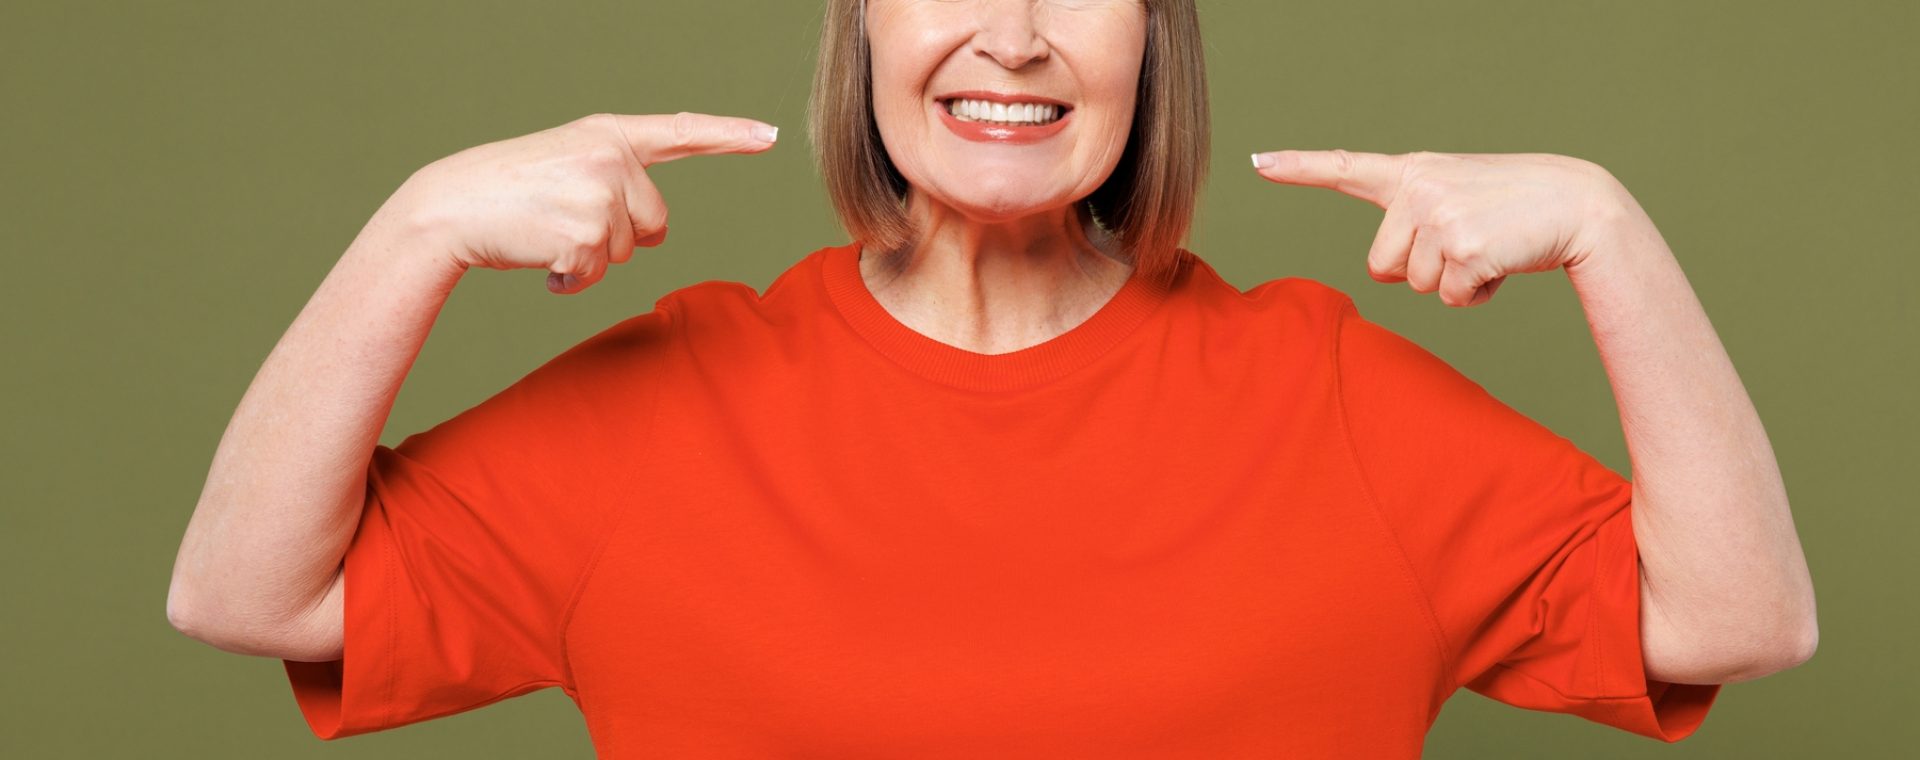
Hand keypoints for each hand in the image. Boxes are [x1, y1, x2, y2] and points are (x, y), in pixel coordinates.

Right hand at [391, 112, 778, 293]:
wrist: (449, 207)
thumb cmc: (507, 193)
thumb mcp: (568, 166)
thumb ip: (618, 183)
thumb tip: (657, 234)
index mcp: (608, 134)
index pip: (681, 133)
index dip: (729, 136)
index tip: (769, 136)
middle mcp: (611, 157)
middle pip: (656, 222)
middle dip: (619, 237)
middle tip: (563, 222)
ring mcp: (600, 194)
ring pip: (627, 252)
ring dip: (590, 258)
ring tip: (546, 234)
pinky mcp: (587, 232)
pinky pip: (599, 274)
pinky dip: (572, 278)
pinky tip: (541, 257)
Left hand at [1252, 150, 1631, 306]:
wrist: (1578, 205)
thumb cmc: (1513, 209)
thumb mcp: (1454, 196)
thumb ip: (1413, 218)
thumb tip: (1386, 270)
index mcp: (1412, 173)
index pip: (1345, 167)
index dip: (1299, 168)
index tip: (1259, 163)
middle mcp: (1418, 188)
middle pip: (1382, 267)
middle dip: (1421, 270)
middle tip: (1466, 241)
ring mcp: (1440, 216)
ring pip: (1416, 286)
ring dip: (1452, 282)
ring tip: (1488, 247)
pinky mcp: (1464, 248)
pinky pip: (1450, 298)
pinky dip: (1477, 294)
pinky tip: (1501, 262)